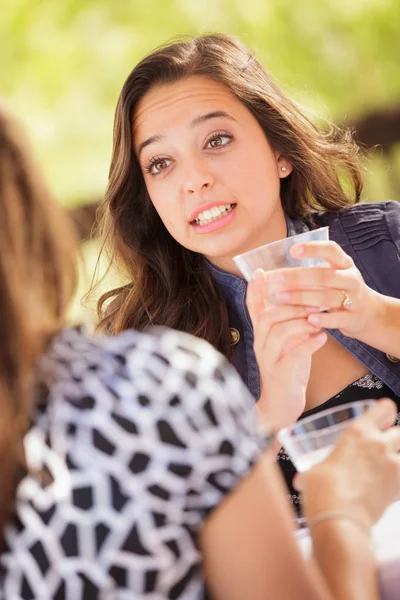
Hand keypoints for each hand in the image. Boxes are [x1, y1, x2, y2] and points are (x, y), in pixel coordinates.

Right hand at [247, 270, 326, 429]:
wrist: (282, 404)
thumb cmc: (288, 369)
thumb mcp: (287, 342)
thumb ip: (290, 323)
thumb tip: (303, 300)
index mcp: (261, 335)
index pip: (252, 308)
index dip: (254, 289)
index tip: (260, 271)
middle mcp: (260, 344)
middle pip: (267, 317)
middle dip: (289, 305)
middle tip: (312, 299)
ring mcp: (268, 359)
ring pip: (278, 333)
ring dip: (300, 322)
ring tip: (318, 318)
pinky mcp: (280, 373)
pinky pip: (292, 354)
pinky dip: (308, 343)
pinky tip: (322, 338)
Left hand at [263, 240, 383, 341]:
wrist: (369, 313)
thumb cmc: (341, 291)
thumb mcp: (333, 275)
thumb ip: (310, 271)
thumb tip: (270, 271)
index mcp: (344, 264)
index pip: (331, 250)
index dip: (313, 249)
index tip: (292, 251)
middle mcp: (350, 279)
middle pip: (324, 275)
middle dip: (297, 277)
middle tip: (275, 279)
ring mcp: (354, 299)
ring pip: (328, 297)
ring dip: (303, 297)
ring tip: (281, 297)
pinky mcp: (353, 318)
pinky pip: (338, 319)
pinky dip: (323, 319)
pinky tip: (308, 320)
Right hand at [299, 399, 399, 525]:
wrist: (339, 517)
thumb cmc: (322, 489)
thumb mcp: (313, 471)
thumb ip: (315, 470)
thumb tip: (302, 481)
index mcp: (358, 432)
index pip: (385, 409)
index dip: (385, 413)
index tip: (382, 419)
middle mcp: (379, 445)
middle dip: (393, 438)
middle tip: (381, 447)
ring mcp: (393, 467)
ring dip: (396, 460)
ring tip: (384, 470)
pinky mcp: (398, 489)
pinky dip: (396, 484)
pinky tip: (384, 491)